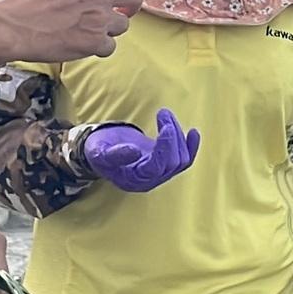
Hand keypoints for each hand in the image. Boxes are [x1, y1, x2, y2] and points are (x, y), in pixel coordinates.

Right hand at [0, 0, 185, 60]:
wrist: (10, 25)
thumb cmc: (26, 2)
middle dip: (129, 4)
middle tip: (115, 10)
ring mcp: (99, 17)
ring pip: (121, 25)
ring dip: (106, 28)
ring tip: (77, 29)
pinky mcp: (94, 41)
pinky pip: (110, 47)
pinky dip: (96, 48)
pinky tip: (75, 43)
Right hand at [81, 110, 201, 192]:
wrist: (100, 150)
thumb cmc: (98, 151)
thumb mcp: (100, 151)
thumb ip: (115, 154)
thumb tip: (135, 151)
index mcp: (133, 179)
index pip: (157, 167)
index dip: (165, 148)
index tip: (166, 127)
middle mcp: (149, 180)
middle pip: (172, 163)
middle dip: (172, 136)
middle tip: (162, 113)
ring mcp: (159, 173)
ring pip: (180, 159)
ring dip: (178, 135)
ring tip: (164, 114)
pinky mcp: (164, 163)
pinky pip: (184, 159)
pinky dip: (191, 146)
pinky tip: (194, 133)